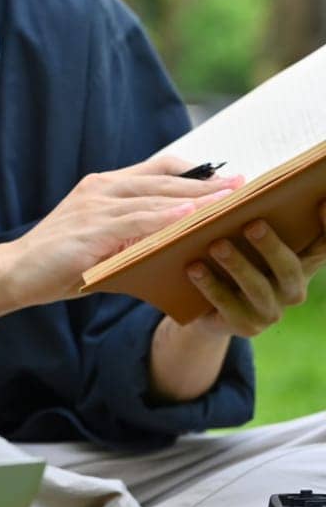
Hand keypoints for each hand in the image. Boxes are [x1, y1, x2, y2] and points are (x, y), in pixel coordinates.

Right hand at [0, 154, 240, 307]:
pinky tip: (191, 216)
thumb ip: (133, 234)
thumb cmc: (57, 261)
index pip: (156, 169)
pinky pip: (136, 220)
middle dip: (207, 183)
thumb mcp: (101, 241)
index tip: (227, 178)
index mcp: (102, 186)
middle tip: (243, 186)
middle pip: (163, 179)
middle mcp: (100, 189)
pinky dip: (166, 217)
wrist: (14, 271)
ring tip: (229, 200)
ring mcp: (95, 207)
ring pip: (155, 197)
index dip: (194, 171)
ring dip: (196, 198)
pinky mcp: (91, 229)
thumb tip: (177, 242)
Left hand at [185, 202, 325, 337]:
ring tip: (216, 245)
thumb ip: (252, 216)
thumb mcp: (245, 238)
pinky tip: (194, 268)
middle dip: (271, 246)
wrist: (207, 307)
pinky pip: (228, 306)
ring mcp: (271, 310)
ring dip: (237, 265)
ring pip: (258, 288)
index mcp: (300, 262)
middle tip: (252, 224)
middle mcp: (292, 288)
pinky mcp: (245, 325)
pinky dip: (210, 286)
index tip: (322, 202)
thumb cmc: (232, 259)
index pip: (324, 246)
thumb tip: (241, 181)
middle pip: (290, 269)